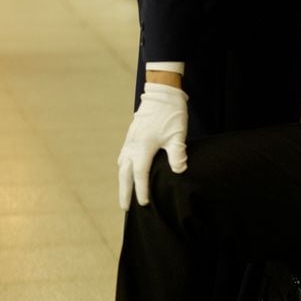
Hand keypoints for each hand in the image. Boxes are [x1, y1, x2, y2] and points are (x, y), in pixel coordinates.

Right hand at [117, 82, 188, 210]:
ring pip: (122, 165)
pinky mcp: (132, 135)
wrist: (162, 93)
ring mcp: (130, 140)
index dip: (141, 190)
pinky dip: (123, 167)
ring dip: (122, 180)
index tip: (144, 204)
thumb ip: (177, 154)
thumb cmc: (171, 114)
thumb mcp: (178, 135)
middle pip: (124, 174)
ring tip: (124, 193)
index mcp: (143, 147)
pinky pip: (123, 155)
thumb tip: (178, 171)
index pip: (140, 175)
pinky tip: (126, 170)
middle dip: (124, 191)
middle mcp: (133, 145)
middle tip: (125, 208)